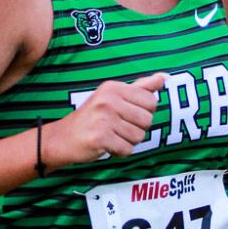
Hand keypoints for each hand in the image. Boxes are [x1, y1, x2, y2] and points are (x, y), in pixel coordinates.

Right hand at [41, 72, 166, 167]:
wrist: (62, 138)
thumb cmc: (92, 117)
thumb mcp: (114, 96)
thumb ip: (141, 87)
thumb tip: (165, 77)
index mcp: (114, 87)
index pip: (151, 102)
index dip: (143, 113)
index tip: (126, 114)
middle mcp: (109, 100)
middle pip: (147, 120)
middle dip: (136, 129)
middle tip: (117, 127)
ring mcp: (104, 118)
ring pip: (138, 137)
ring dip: (127, 141)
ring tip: (111, 135)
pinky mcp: (100, 137)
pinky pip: (127, 149)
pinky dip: (119, 151)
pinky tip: (107, 145)